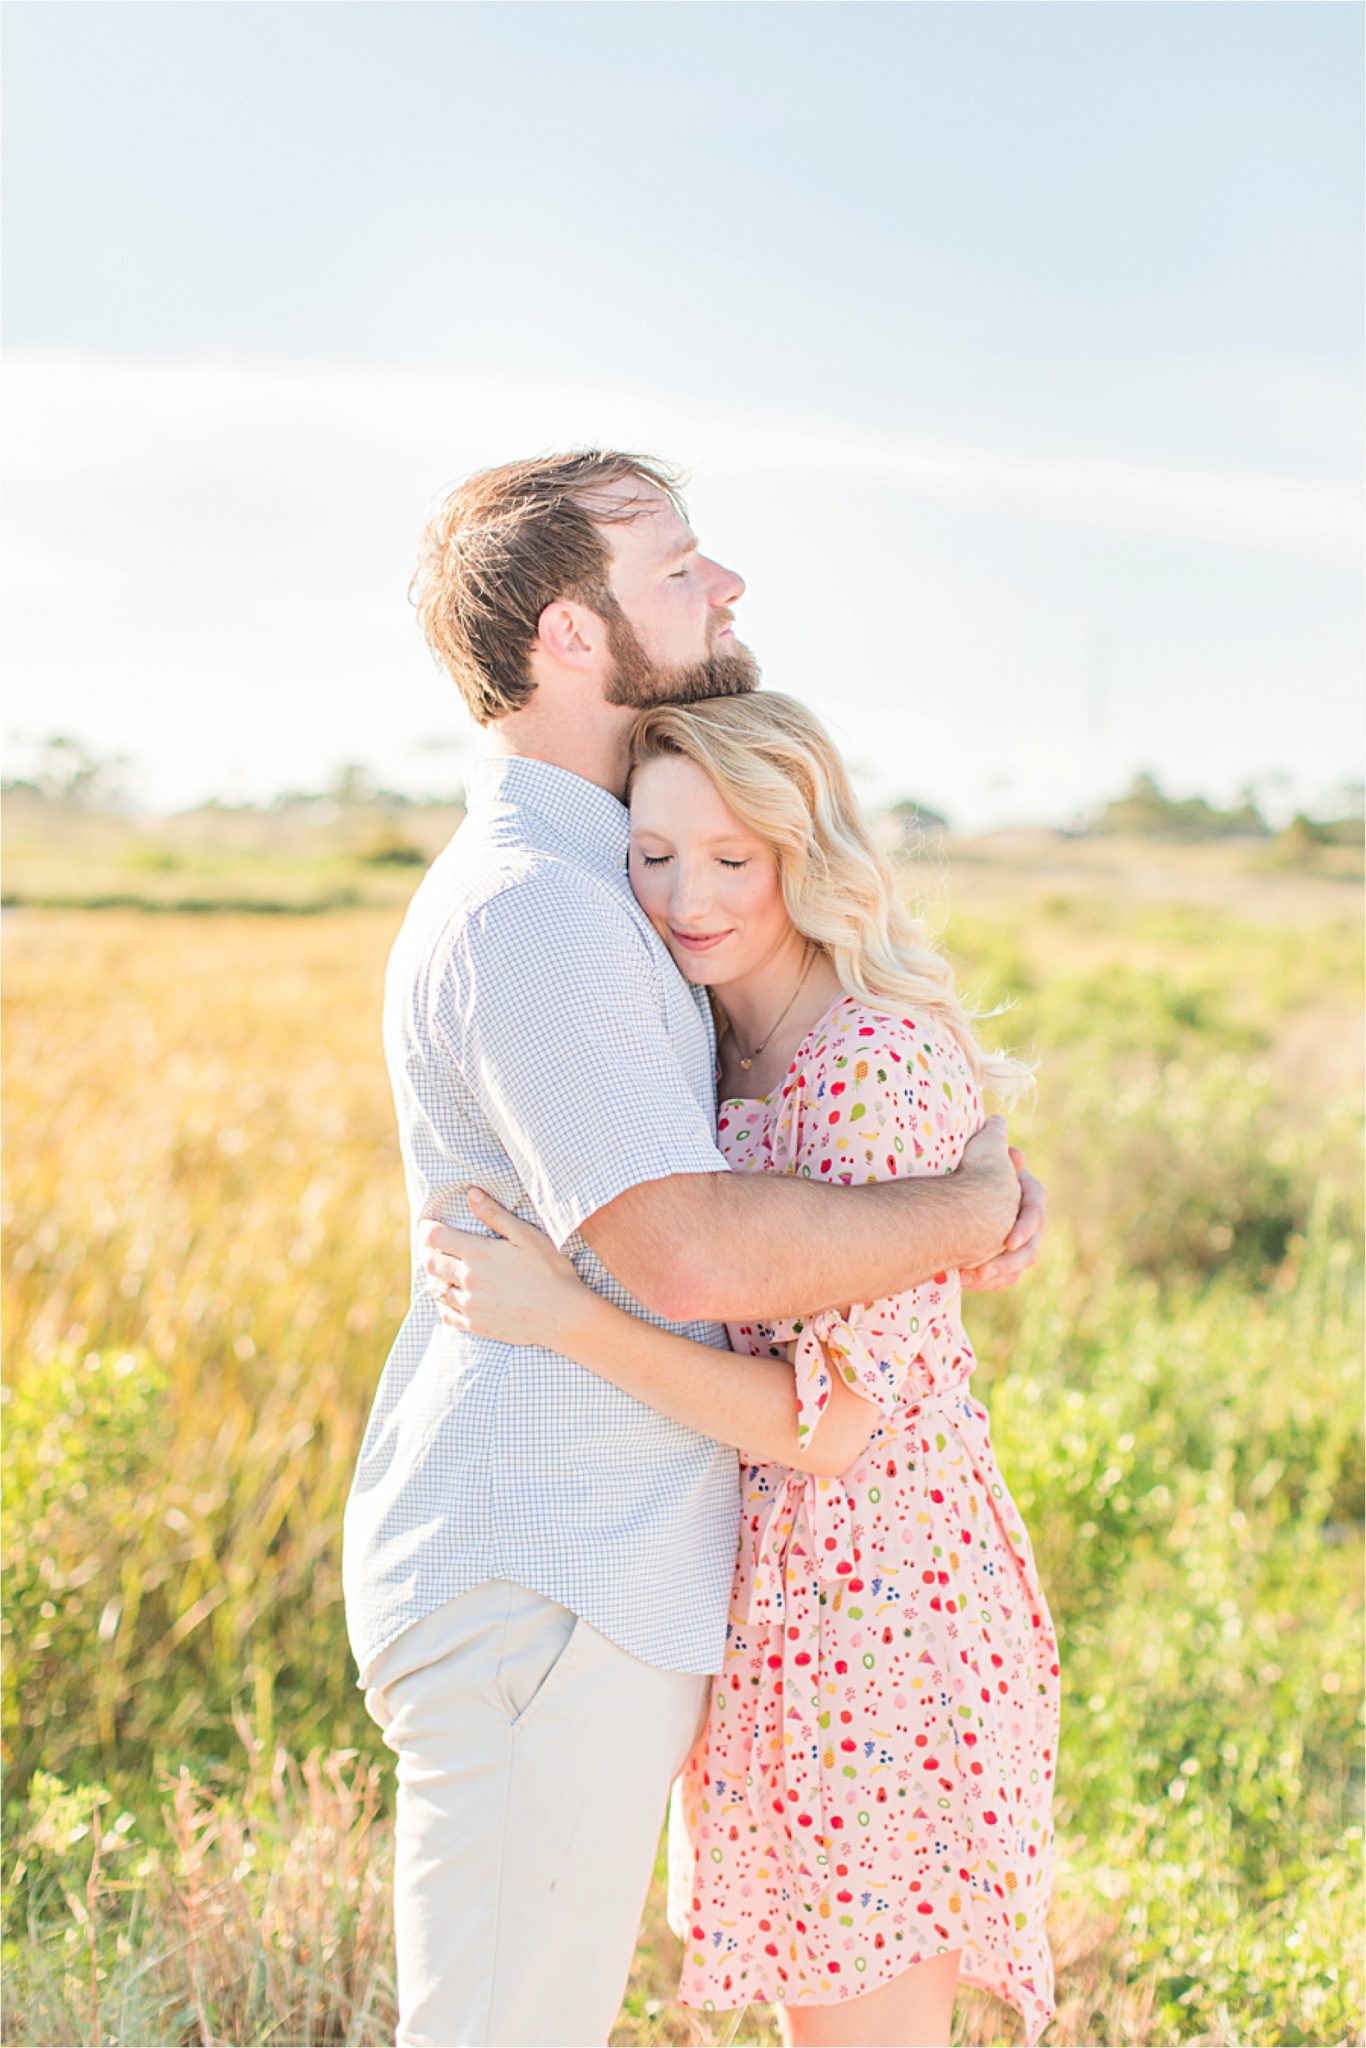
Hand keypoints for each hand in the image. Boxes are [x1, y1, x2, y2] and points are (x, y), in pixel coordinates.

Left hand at [419, 1190, 589, 1347]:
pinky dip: (442, 1303)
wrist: (563, 1314)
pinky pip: (447, 1314)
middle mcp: (469, 1279)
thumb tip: (471, 1194)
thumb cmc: (550, 1271)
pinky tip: (447, 1299)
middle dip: (427, 1252)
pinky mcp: (476, 1325)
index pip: (437, 1238)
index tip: (427, 1226)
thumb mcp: (526, 1236)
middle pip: (432, 1264)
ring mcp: (471, 1305)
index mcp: (479, 1253)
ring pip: (437, 1289)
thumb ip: (495, 1215)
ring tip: (438, 1272)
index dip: (428, 1229)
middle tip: (429, 1247)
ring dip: (434, 1278)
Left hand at [960, 1147, 1046, 1291]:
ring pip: (1018, 1267)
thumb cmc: (977, 1165)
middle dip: (1007, 1262)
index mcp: (1030, 1195)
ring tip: (969, 1278)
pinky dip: (987, 1281)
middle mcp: (1030, 1221)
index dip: (1025, 1228)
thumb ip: (994, 1142)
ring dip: (996, 1274)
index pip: (1034, 1213)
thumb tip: (1002, 1133)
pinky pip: (1005, 1277)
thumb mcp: (985, 1151)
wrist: (965, 1192)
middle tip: (982, 1271)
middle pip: (1029, 1249)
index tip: (1009, 1241)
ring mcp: (1021, 1242)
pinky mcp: (1007, 1258)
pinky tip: (965, 1280)